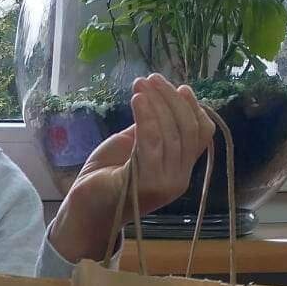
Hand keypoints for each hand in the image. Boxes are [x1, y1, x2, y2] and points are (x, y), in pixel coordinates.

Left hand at [48, 74, 213, 262]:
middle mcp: (178, 179)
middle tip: (152, 79)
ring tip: (141, 85)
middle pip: (187, 129)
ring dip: (157, 103)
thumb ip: (152, 128)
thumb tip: (161, 99)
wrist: (84, 206)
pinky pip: (151, 143)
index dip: (194, 108)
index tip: (180, 87)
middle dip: (171, 99)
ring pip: (171, 134)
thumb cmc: (108, 175)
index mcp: (180, 169)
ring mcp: (164, 183)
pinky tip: (138, 100)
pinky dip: (146, 118)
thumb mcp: (134, 144)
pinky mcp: (144, 183)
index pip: (202, 134)